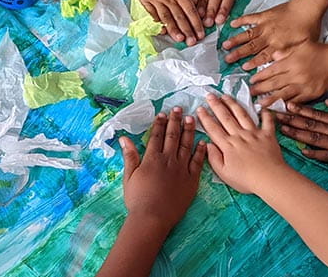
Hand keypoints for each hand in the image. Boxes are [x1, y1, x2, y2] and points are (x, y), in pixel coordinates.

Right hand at [119, 108, 205, 228]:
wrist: (153, 218)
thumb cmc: (138, 199)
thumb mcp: (129, 177)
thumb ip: (129, 156)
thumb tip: (124, 138)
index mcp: (152, 159)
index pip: (157, 136)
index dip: (160, 124)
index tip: (163, 114)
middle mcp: (168, 160)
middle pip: (172, 136)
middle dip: (175, 121)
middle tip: (179, 109)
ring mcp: (181, 169)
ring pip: (186, 145)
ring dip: (188, 131)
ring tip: (191, 119)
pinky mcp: (192, 180)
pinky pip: (198, 162)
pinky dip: (200, 151)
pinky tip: (203, 142)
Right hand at [132, 0, 204, 45]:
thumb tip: (193, 1)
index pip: (191, 11)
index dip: (196, 24)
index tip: (201, 33)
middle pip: (179, 17)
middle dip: (187, 31)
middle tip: (193, 42)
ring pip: (166, 18)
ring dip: (173, 30)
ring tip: (179, 39)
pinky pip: (152, 13)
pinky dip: (158, 22)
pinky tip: (162, 30)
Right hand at [196, 94, 287, 194]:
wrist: (269, 178)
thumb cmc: (246, 179)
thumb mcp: (224, 174)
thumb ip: (214, 158)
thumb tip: (207, 144)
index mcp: (228, 145)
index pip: (213, 128)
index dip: (205, 117)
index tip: (199, 108)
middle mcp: (239, 136)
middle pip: (225, 117)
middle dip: (216, 105)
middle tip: (210, 95)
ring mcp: (254, 134)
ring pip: (242, 115)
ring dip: (233, 104)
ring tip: (226, 96)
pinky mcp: (268, 135)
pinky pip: (267, 121)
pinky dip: (265, 113)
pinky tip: (261, 107)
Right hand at [224, 0, 323, 69]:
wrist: (307, 8)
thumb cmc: (308, 27)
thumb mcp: (302, 46)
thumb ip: (289, 55)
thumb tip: (278, 63)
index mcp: (278, 45)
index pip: (262, 57)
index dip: (252, 63)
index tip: (243, 67)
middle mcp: (269, 36)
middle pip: (251, 47)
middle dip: (238, 54)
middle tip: (227, 59)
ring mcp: (265, 25)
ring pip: (247, 34)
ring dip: (236, 40)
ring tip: (225, 45)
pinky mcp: (265, 15)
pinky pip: (250, 18)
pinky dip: (241, 21)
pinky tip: (232, 24)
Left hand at [250, 40, 327, 105]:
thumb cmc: (318, 51)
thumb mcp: (300, 46)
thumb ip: (285, 51)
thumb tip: (272, 56)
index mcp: (291, 61)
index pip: (271, 70)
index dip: (260, 76)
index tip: (251, 81)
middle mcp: (296, 74)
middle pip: (274, 83)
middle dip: (260, 89)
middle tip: (250, 94)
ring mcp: (303, 85)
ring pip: (283, 94)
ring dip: (271, 100)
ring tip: (261, 104)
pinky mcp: (311, 94)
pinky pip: (297, 101)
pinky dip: (288, 105)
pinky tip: (280, 108)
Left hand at [276, 100, 327, 165]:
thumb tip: (327, 102)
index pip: (315, 114)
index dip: (300, 110)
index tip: (286, 107)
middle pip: (310, 125)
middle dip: (292, 121)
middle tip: (276, 118)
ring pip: (315, 138)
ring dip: (298, 135)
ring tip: (283, 132)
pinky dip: (316, 153)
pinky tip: (303, 151)